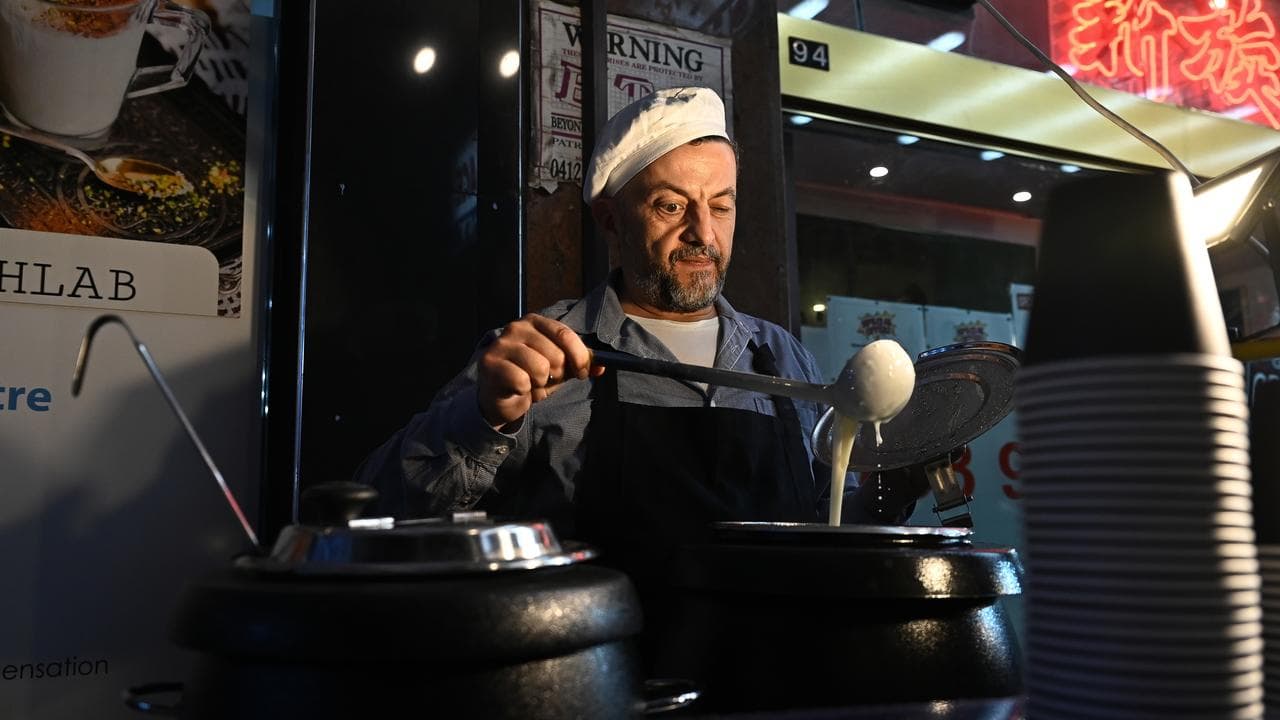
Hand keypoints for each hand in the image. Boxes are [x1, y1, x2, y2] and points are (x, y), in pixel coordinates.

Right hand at [476, 314, 601, 428]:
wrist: (498, 395)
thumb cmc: (530, 376)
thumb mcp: (559, 368)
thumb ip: (579, 364)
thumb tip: (601, 366)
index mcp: (535, 322)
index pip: (565, 334)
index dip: (579, 357)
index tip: (582, 373)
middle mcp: (516, 328)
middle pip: (556, 355)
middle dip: (558, 375)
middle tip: (546, 380)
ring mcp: (501, 345)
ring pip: (541, 369)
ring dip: (541, 384)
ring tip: (531, 384)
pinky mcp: (490, 364)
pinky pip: (523, 382)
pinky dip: (526, 392)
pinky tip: (518, 389)